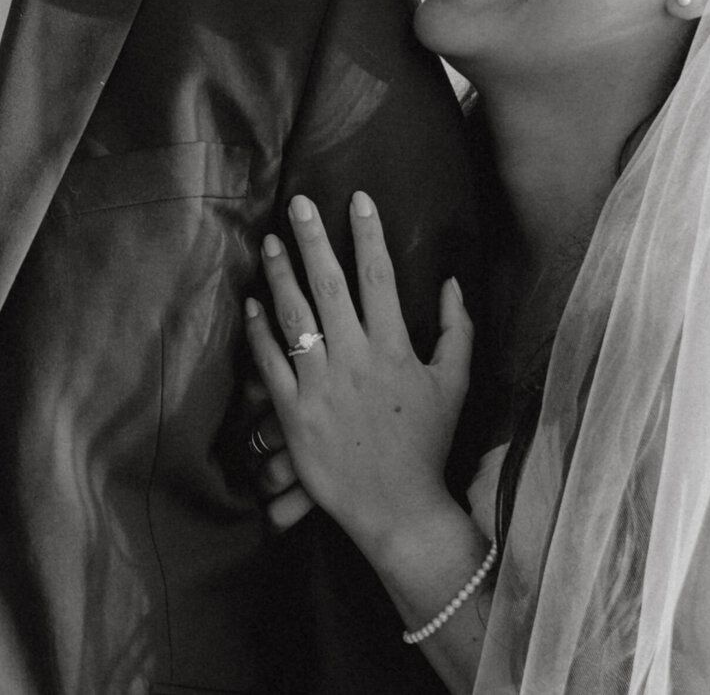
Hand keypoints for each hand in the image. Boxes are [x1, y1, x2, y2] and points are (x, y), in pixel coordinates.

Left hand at [245, 190, 471, 561]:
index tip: (357, 199)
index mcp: (394, 349)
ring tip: (271, 240)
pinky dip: (259, 330)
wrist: (399, 509)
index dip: (367, 234)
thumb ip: (457, 329)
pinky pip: (270, 363)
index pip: (378, 277)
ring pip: (295, 317)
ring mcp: (321, 386)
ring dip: (281, 274)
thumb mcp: (454, 384)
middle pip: (330, 285)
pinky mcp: (293, 413)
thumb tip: (451, 281)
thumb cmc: (428, 445)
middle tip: (299, 203)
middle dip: (314, 239)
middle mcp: (355, 360)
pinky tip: (252, 301)